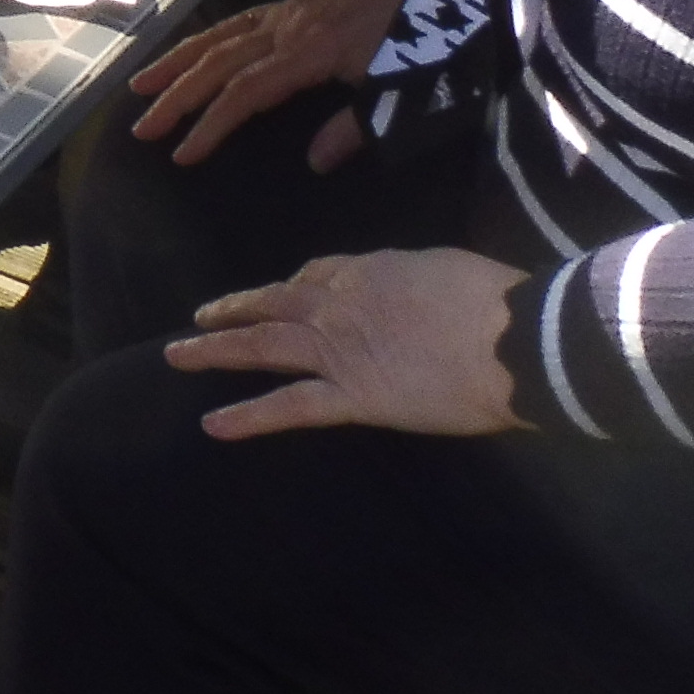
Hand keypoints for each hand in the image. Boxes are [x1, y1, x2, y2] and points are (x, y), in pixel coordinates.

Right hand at [122, 0, 412, 169]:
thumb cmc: (435, 46)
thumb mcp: (404, 95)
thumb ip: (356, 127)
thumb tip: (312, 161)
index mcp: (313, 51)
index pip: (246, 91)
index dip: (210, 124)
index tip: (182, 155)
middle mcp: (292, 26)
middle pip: (221, 62)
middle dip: (177, 96)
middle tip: (141, 128)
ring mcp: (294, 11)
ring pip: (223, 34)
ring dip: (179, 60)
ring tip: (140, 84)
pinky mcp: (303, 4)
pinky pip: (242, 20)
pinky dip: (211, 37)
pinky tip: (197, 51)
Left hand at [171, 247, 526, 438]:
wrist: (515, 338)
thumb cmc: (497, 302)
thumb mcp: (448, 269)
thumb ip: (417, 281)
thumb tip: (416, 292)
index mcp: (369, 271)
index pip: (316, 276)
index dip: (291, 287)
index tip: (278, 293)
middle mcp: (340, 305)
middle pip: (273, 303)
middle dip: (234, 310)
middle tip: (201, 317)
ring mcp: (339, 351)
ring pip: (263, 347)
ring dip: (216, 351)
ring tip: (177, 356)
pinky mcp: (352, 397)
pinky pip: (289, 407)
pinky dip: (248, 416)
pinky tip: (213, 423)